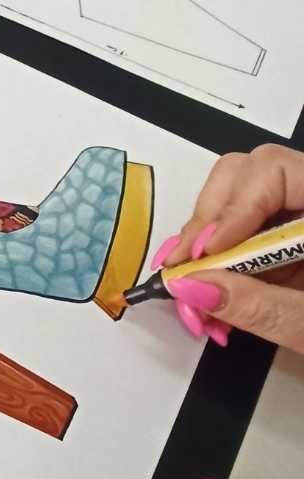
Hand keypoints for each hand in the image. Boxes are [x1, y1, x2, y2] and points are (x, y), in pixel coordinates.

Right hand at [150, 144, 303, 350]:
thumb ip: (260, 306)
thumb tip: (192, 286)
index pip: (274, 172)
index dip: (232, 210)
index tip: (204, 256)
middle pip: (247, 173)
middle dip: (208, 221)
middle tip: (186, 270)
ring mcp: (299, 213)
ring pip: (237, 195)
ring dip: (207, 241)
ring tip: (196, 288)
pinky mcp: (290, 234)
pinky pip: (243, 224)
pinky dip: (218, 255)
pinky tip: (211, 287)